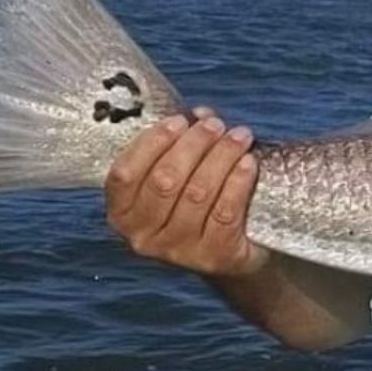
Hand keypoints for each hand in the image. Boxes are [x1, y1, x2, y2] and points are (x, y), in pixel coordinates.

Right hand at [104, 105, 268, 277]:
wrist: (234, 250)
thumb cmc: (200, 202)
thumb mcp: (181, 175)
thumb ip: (181, 144)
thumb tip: (200, 114)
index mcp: (123, 213)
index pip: (125, 175)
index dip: (152, 143)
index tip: (180, 121)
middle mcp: (144, 237)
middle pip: (165, 180)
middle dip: (194, 145)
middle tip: (215, 125)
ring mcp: (178, 251)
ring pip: (198, 193)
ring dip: (221, 157)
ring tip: (239, 136)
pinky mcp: (214, 256)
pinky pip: (226, 211)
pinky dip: (238, 181)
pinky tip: (248, 162)